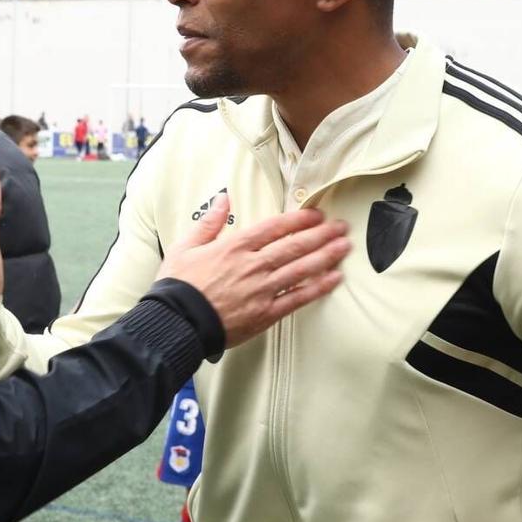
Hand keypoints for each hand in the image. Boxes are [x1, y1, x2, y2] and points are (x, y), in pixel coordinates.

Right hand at [154, 195, 349, 347]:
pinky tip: (334, 279)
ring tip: (345, 247)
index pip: (275, 228)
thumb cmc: (178, 285)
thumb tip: (223, 199)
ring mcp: (262, 290)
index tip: (317, 214)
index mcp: (235, 246)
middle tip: (341, 227)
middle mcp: (253, 265)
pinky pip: (297, 298)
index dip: (299, 219)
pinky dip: (318, 288)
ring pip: (301, 269)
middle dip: (321, 235)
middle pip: (295, 246)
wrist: (176, 322)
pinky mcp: (265, 313)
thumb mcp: (185, 246)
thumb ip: (209, 222)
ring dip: (326, 256)